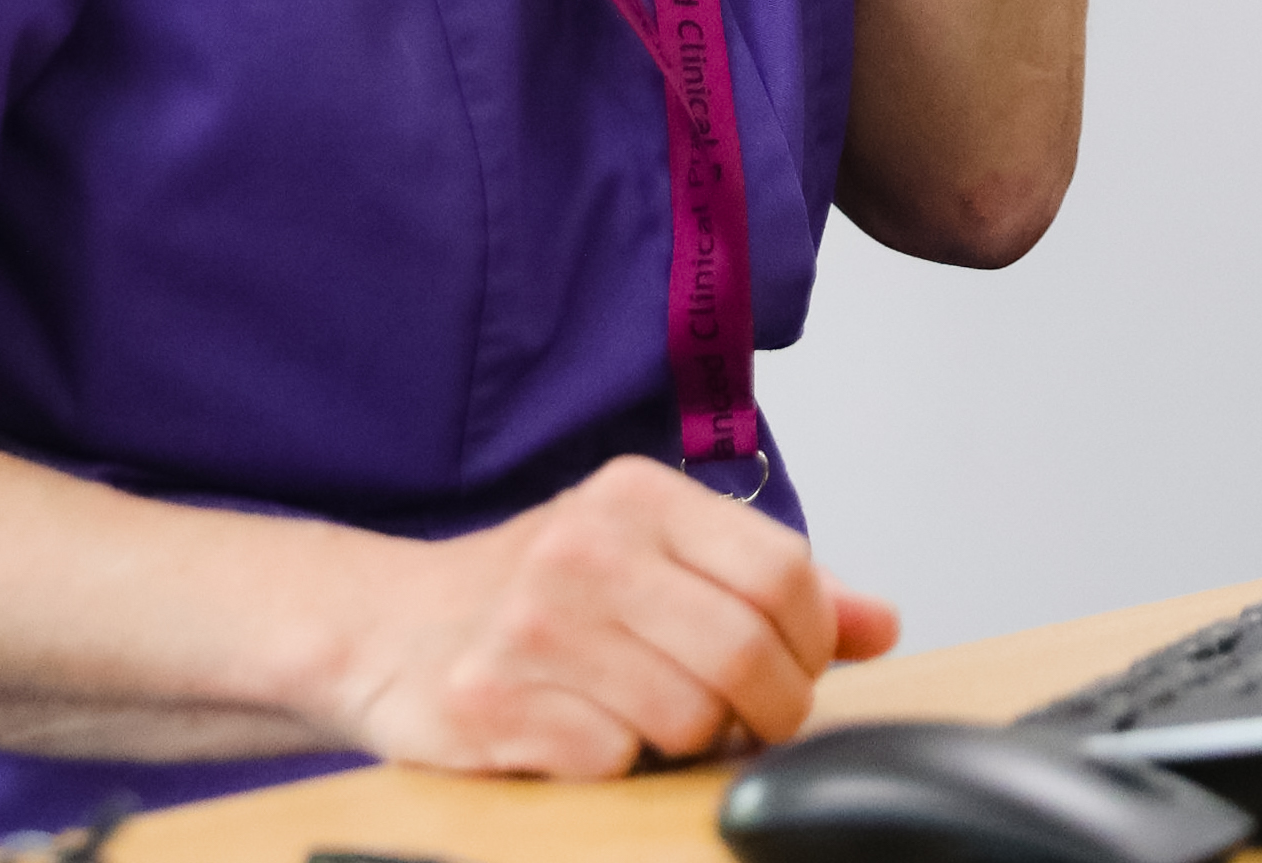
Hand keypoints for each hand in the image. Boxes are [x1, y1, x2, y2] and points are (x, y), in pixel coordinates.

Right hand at [322, 457, 901, 775]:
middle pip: (746, 653)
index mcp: (636, 497)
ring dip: (692, 742)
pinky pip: (615, 761)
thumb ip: (768, 587)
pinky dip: (618, 764)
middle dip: (770, 709)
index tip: (797, 668)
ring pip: (690, 718)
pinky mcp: (492, 704)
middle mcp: (584, 547)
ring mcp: (533, 626)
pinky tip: (585, 734)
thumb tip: (881, 625)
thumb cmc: (536, 596)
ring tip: (656, 720)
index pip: (782, 572)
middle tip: (749, 722)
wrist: (380, 629)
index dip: (813, 641)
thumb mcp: (652, 558)